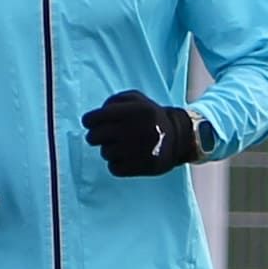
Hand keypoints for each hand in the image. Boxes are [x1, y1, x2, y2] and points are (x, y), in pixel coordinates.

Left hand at [82, 90, 211, 176]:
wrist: (179, 137)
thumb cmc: (150, 117)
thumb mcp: (136, 100)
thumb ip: (113, 102)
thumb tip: (92, 118)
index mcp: (135, 111)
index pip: (97, 118)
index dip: (88, 120)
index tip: (89, 123)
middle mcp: (136, 129)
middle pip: (95, 137)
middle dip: (94, 136)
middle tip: (99, 136)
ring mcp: (139, 149)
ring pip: (105, 153)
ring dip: (108, 150)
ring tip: (121, 146)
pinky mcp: (142, 166)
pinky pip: (114, 168)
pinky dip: (116, 164)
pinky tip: (126, 157)